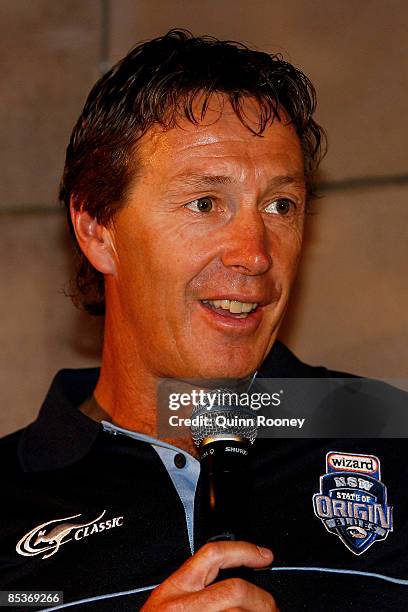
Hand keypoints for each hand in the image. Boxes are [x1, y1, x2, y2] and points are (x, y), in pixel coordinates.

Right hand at [141, 540, 277, 610]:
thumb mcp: (167, 607)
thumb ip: (196, 594)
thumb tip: (240, 589)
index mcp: (173, 591)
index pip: (211, 555)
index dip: (243, 550)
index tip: (264, 557)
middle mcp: (181, 607)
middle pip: (235, 590)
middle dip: (262, 600)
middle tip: (272, 608)